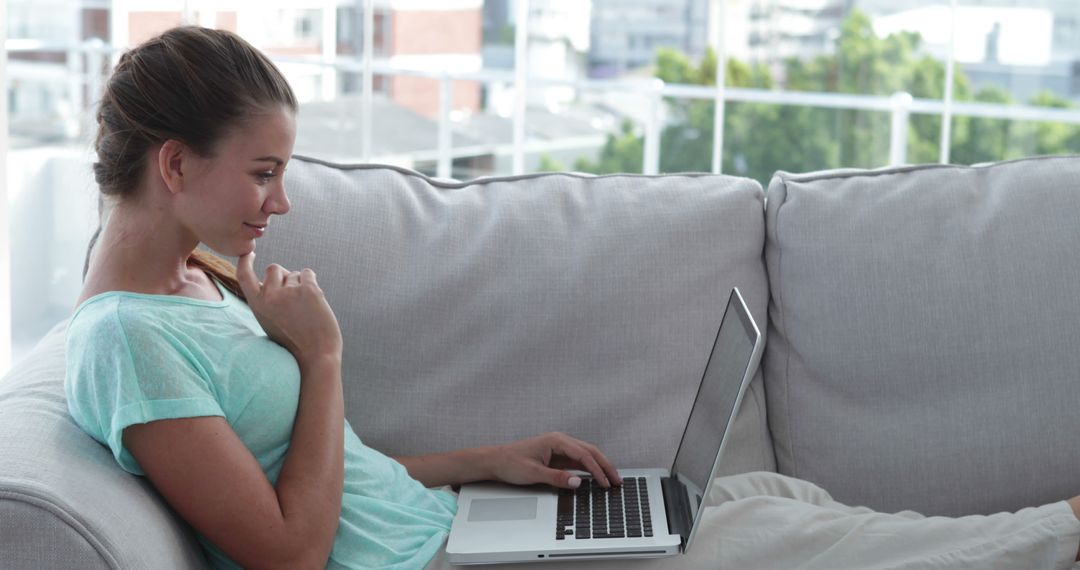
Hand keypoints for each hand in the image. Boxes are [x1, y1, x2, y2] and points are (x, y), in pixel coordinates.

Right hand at [235, 252, 342, 364]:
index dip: (245, 262)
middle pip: (274, 268)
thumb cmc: (294, 342)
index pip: (243, 275)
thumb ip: (268, 301)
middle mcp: (270, 295)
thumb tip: (279, 277)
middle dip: (284, 276)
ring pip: (294, 274)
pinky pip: (308, 273)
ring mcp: (289, 291)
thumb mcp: (270, 321)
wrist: (315, 356)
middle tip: (294, 296)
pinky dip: (311, 283)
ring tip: (305, 309)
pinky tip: (314, 301)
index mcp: (257, 305)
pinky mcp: (308, 289)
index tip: (249, 253)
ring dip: (301, 285)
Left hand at [488, 432, 622, 489]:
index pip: (584, 454)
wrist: (495, 460)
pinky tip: (597, 478)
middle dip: (606, 466)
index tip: (606, 483)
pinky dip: (590, 469)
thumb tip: (578, 482)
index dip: (597, 470)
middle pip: (590, 451)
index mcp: (556, 440)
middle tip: (618, 480)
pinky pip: (578, 461)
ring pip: (586, 455)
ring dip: (600, 466)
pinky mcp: (557, 456)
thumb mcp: (533, 473)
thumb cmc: (511, 463)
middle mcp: (560, 441)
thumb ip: (557, 478)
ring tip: (612, 480)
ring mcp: (560, 448)